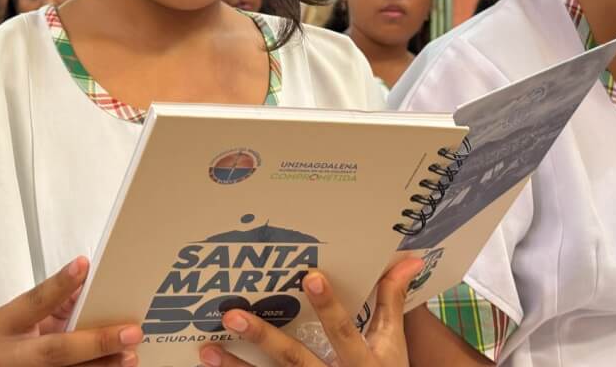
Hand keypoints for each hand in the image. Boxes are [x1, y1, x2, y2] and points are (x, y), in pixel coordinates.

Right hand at [0, 256, 143, 365]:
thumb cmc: (10, 338)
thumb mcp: (20, 316)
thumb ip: (53, 301)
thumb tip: (89, 283)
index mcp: (4, 325)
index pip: (34, 302)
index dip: (59, 285)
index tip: (83, 266)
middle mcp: (12, 356)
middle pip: (55, 351)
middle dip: (96, 342)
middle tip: (130, 332)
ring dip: (104, 365)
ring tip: (130, 354)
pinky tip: (117, 366)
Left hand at [198, 258, 424, 366]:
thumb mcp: (391, 344)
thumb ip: (391, 301)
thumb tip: (409, 258)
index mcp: (361, 362)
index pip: (343, 330)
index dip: (329, 305)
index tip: (310, 276)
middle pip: (294, 358)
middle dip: (263, 337)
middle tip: (232, 313)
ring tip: (207, 349)